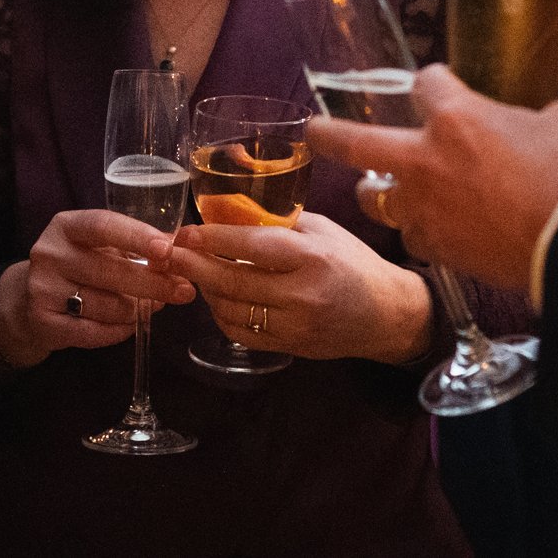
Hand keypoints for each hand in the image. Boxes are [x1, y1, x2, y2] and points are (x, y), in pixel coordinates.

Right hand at [0, 209, 194, 369]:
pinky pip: (93, 332)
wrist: (28, 301)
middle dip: (152, 282)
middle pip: (109, 270)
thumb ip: (133, 248)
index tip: (167, 249)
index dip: (137, 236)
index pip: (103, 225)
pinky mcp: (43, 321)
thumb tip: (180, 252)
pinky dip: (118, 331)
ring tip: (151, 307)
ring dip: (137, 310)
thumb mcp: (98, 247)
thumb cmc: (78, 267)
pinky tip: (129, 325)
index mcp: (66, 226)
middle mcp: (49, 253)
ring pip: (106, 305)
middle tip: (184, 290)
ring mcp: (42, 288)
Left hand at [169, 212, 434, 364]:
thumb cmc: (353, 261)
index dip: (212, 239)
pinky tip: (218, 297)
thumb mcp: (321, 230)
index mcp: (311, 256)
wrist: (387, 313)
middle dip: (194, 266)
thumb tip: (228, 210)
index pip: (251, 247)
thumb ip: (278, 223)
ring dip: (206, 290)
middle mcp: (302, 294)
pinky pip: (242, 333)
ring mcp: (295, 326)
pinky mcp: (290, 347)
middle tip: (170, 253)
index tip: (185, 231)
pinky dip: (222, 315)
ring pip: (232, 310)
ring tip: (195, 271)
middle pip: (232, 282)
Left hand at [308, 64, 557, 292]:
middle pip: (356, 143)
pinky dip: (419, 229)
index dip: (434, 82)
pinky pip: (413, 236)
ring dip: (376, 191)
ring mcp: (425, 209)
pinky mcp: (437, 248)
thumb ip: (544, 111)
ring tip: (377, 189)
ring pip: (375, 199)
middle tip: (314, 131)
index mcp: (456, 117)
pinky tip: (432, 228)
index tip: (437, 85)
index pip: (426, 82)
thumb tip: (544, 118)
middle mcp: (426, 160)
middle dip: (329, 135)